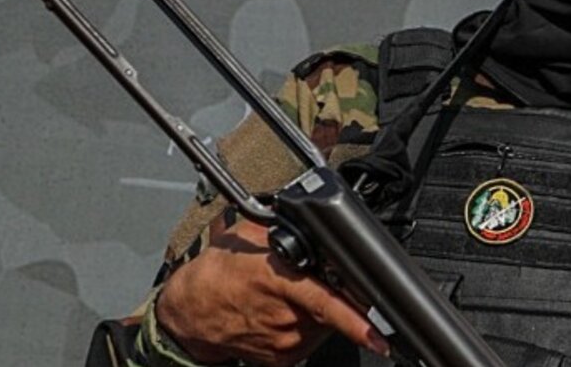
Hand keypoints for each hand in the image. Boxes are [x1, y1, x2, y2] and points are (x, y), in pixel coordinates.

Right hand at [155, 217, 390, 366]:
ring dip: (321, 307)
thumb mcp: (251, 235)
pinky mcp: (284, 358)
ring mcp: (285, 343)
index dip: (357, 320)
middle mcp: (285, 318)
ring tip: (292, 293)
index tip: (380, 334)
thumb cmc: (219, 273)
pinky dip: (309, 323)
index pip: (327, 303)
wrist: (190, 312)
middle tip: (313, 277)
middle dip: (335, 289)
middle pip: (334, 306)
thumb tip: (321, 217)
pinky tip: (288, 310)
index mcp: (278, 283)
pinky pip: (312, 338)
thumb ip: (289, 225)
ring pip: (326, 323)